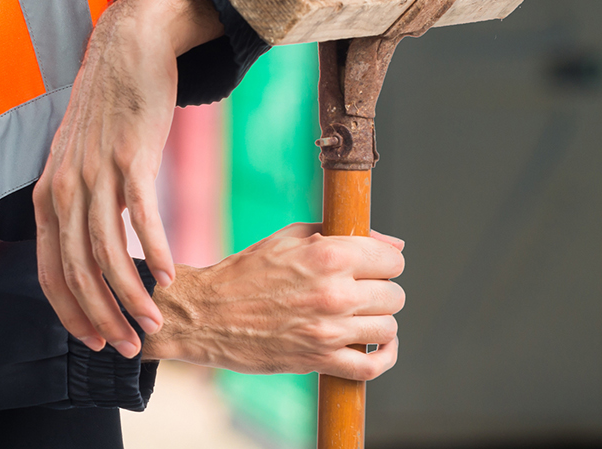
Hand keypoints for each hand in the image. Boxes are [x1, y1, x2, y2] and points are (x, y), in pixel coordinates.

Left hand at [34, 0, 221, 357]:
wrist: (127, 51)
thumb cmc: (107, 113)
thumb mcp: (77, 161)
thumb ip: (77, 205)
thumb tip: (89, 253)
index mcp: (47, 195)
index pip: (49, 271)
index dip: (69, 312)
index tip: (93, 340)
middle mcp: (64, 188)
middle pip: (77, 270)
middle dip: (101, 318)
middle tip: (127, 349)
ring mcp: (95, 172)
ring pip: (108, 252)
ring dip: (131, 296)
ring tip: (154, 323)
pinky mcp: (131, 156)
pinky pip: (141, 216)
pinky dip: (154, 251)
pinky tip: (168, 276)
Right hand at [143, 223, 405, 378]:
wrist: (206, 314)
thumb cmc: (246, 272)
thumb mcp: (289, 238)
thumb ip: (342, 235)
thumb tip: (394, 244)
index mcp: (328, 255)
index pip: (392, 260)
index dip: (385, 262)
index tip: (374, 266)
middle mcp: (334, 292)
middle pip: (394, 295)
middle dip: (381, 291)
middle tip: (360, 291)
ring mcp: (329, 330)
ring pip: (389, 328)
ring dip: (378, 322)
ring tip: (358, 316)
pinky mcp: (321, 360)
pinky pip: (374, 366)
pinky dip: (384, 357)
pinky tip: (378, 346)